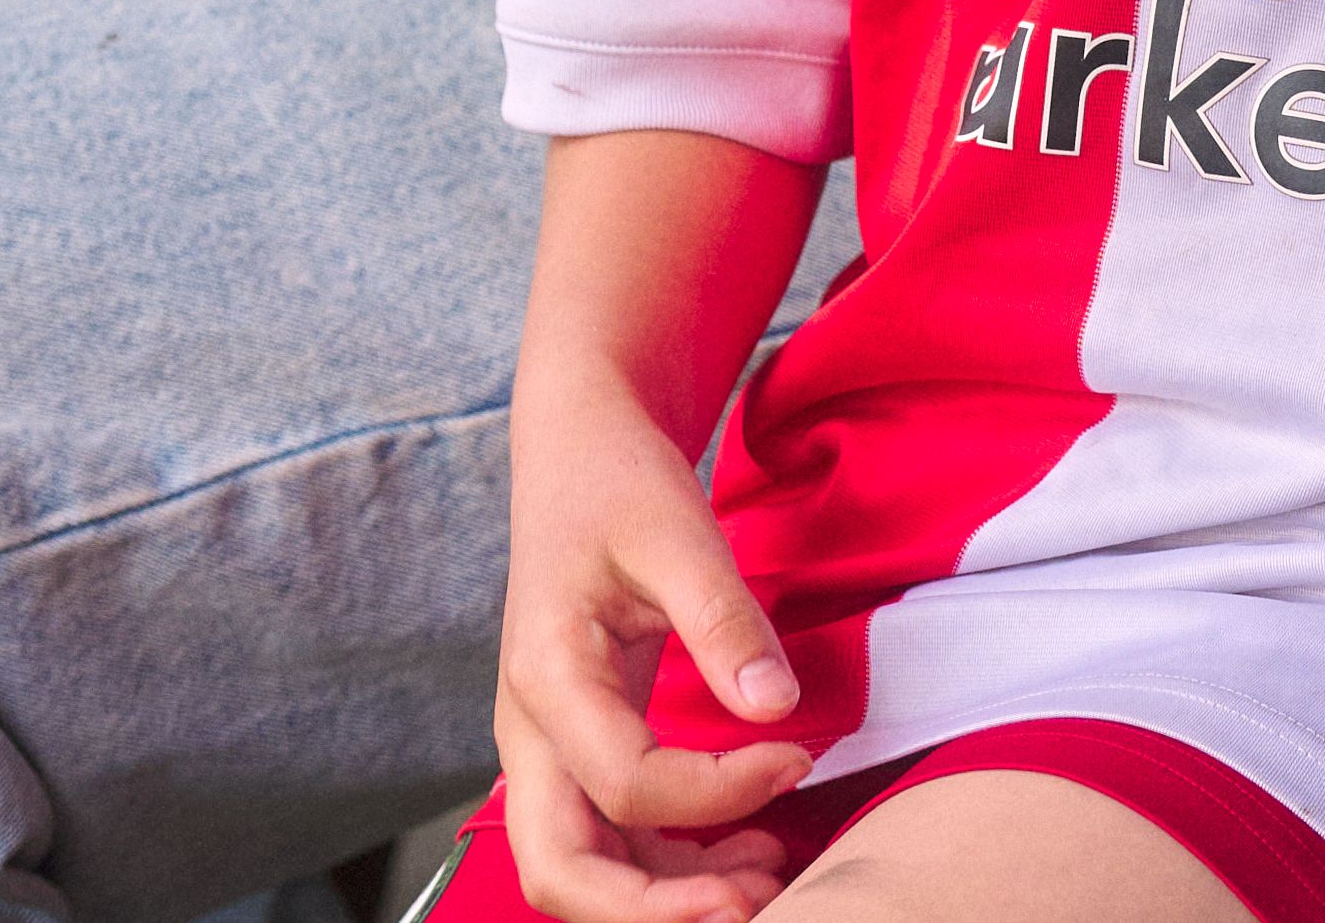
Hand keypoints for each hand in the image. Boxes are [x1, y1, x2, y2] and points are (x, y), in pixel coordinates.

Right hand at [491, 375, 811, 922]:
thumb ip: (723, 619)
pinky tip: (745, 844)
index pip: (625, 783)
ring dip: (666, 893)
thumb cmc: (617, 480)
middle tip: (756, 903)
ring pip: (582, 865)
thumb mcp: (676, 529)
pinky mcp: (579, 746)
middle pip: (560, 869)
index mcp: (546, 678)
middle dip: (653, 908)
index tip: (795, 757)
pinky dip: (670, 860)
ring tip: (768, 878)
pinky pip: (610, 834)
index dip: (717, 791)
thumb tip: (775, 709)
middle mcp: (529, 731)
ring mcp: (548, 747)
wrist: (578, 448)